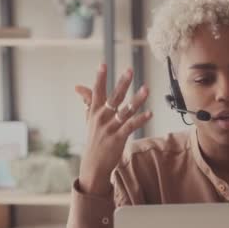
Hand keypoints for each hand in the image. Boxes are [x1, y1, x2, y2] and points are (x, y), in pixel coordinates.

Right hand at [75, 64, 151, 196]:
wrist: (93, 164)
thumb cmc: (94, 138)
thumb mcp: (89, 119)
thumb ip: (88, 101)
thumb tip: (78, 86)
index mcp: (94, 111)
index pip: (97, 91)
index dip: (100, 78)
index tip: (103, 64)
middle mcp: (102, 117)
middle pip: (114, 97)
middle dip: (122, 83)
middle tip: (129, 70)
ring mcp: (110, 128)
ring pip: (125, 110)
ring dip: (137, 99)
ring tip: (146, 89)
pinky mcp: (119, 138)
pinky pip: (131, 126)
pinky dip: (141, 119)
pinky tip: (150, 113)